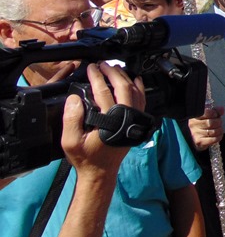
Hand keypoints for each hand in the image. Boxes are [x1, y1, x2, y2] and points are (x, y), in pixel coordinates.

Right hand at [61, 63, 145, 180]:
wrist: (101, 172)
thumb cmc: (86, 158)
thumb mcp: (70, 141)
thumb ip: (72, 118)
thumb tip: (75, 98)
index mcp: (110, 121)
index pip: (103, 92)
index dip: (97, 77)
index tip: (91, 68)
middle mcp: (126, 118)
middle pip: (123, 87)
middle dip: (113, 72)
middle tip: (103, 64)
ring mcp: (134, 120)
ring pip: (135, 91)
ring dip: (125, 77)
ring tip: (114, 68)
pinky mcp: (137, 122)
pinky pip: (142, 100)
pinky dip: (139, 88)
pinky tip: (135, 80)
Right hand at [188, 106, 224, 150]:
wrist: (193, 138)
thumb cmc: (201, 124)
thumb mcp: (206, 115)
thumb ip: (214, 111)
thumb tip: (222, 109)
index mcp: (195, 116)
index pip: (207, 113)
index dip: (214, 113)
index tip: (215, 115)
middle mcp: (193, 125)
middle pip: (211, 123)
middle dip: (218, 122)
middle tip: (218, 123)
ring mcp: (196, 134)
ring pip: (214, 131)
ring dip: (219, 130)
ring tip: (218, 129)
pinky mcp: (199, 142)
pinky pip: (214, 139)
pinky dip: (219, 137)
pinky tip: (218, 135)